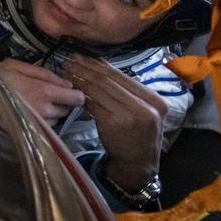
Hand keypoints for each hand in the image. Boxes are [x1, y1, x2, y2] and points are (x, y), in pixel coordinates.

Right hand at [0, 58, 85, 123]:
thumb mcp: (17, 65)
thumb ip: (44, 73)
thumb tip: (67, 84)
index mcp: (45, 91)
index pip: (76, 98)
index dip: (76, 94)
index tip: (68, 91)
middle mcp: (46, 110)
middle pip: (67, 110)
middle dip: (61, 102)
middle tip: (46, 95)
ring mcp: (38, 124)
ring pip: (56, 119)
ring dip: (51, 113)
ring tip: (34, 104)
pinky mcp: (30, 133)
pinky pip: (44, 128)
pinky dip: (41, 122)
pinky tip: (28, 114)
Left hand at [62, 53, 168, 190]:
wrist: (138, 163)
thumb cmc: (138, 135)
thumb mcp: (142, 112)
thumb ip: (127, 93)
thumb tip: (99, 67)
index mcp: (154, 100)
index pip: (121, 76)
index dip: (99, 64)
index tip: (82, 57)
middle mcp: (145, 106)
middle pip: (109, 80)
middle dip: (86, 68)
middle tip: (68, 60)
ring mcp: (129, 115)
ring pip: (99, 90)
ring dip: (79, 79)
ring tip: (65, 72)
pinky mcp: (113, 123)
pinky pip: (93, 104)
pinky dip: (81, 96)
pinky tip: (71, 91)